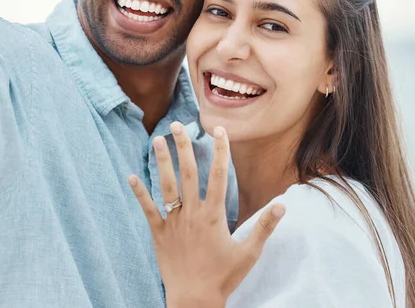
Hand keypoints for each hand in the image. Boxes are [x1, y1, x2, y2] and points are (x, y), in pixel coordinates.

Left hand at [129, 122, 285, 307]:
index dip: (219, 151)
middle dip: (184, 146)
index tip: (219, 131)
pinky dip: (140, 193)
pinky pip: (148, 209)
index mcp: (214, 215)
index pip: (218, 175)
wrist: (194, 300)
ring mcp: (174, 221)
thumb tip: (283, 205)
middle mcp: (192, 213)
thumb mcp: (249, 253)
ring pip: (167, 185)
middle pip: (188, 173)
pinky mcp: (159, 233)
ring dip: (162, 162)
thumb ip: (264, 226)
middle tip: (178, 125)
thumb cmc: (224, 277)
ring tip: (158, 140)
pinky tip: (131, 176)